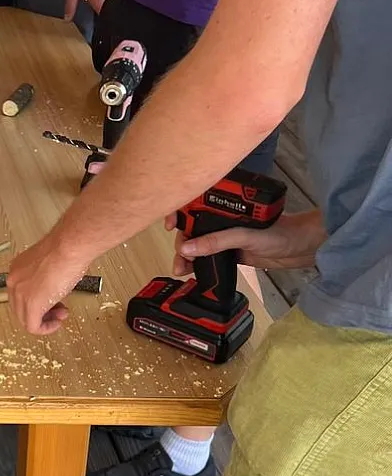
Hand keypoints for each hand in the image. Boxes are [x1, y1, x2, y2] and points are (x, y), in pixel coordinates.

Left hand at [7, 232, 92, 334]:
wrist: (69, 247)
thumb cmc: (65, 250)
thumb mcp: (49, 265)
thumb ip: (44, 279)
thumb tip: (52, 290)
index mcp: (17, 270)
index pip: (21, 294)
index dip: (39, 301)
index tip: (53, 301)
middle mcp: (14, 281)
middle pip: (21, 307)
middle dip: (42, 312)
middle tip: (58, 311)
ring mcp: (20, 293)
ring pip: (25, 319)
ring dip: (45, 321)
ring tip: (60, 315)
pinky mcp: (31, 305)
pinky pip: (33, 327)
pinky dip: (45, 329)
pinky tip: (56, 324)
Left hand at [65, 0, 114, 18]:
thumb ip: (70, 6)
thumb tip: (67, 18)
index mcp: (99, 3)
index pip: (103, 20)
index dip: (99, 24)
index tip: (94, 22)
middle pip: (105, 12)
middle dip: (96, 11)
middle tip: (90, 4)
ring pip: (107, 4)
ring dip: (99, 2)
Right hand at [167, 210, 324, 274]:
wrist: (304, 248)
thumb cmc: (282, 233)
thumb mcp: (247, 236)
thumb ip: (217, 241)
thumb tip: (186, 249)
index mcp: (227, 205)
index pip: (195, 204)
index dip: (179, 212)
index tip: (171, 226)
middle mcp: (223, 218)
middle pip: (192, 227)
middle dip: (181, 242)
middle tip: (179, 257)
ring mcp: (226, 235)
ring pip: (198, 243)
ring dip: (187, 256)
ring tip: (181, 270)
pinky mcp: (231, 250)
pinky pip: (208, 256)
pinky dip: (197, 264)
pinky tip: (189, 271)